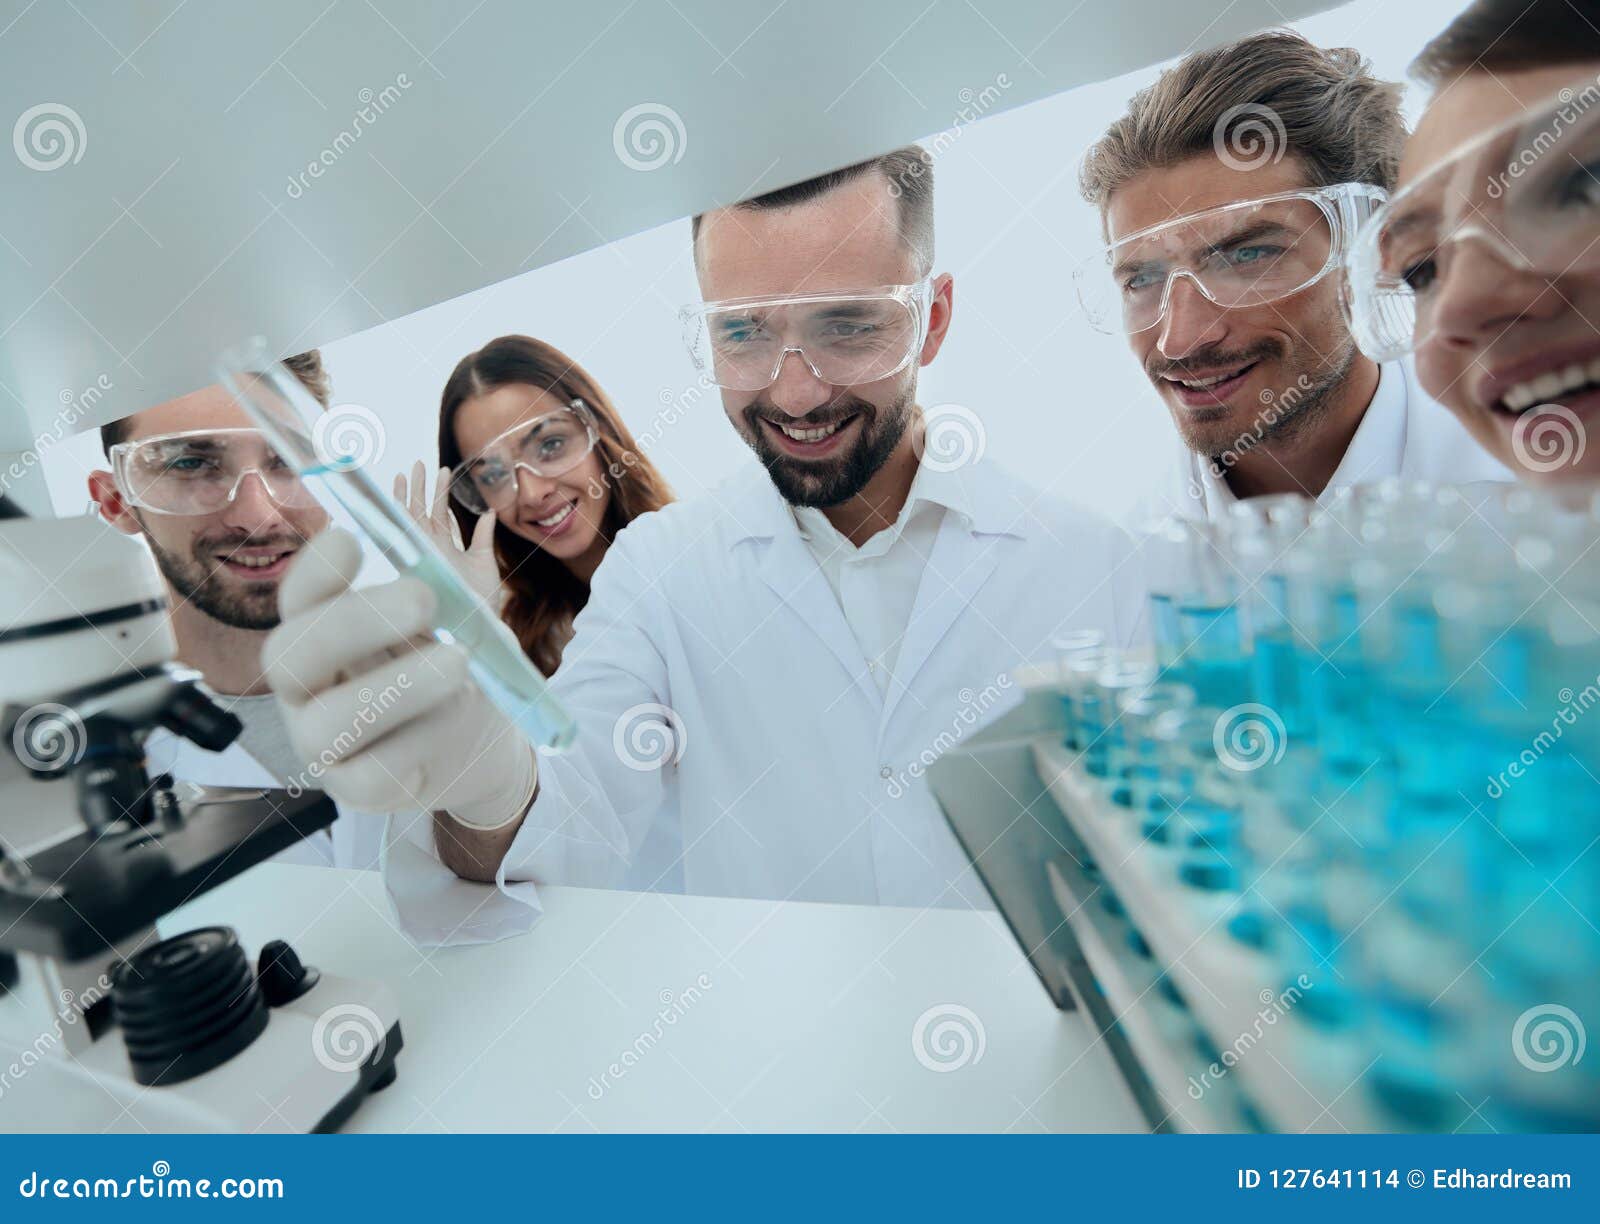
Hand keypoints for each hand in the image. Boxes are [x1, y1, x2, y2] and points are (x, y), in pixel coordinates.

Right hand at [262, 528, 535, 828]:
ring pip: (327, 721)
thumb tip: (439, 583)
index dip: (314, 570)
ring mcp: (322, 743)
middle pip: (291, 654)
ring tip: (457, 663)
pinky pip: (370, 773)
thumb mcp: (460, 627)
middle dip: (352, 622)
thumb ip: (447, 606)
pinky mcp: (353, 790)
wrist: (481, 744)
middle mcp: (307, 688)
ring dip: (396, 686)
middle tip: (423, 599)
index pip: (299, 599)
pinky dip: (417, 744)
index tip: (351, 539)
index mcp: (323, 634)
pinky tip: (453, 725)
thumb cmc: (457, 672)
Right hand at [395, 460, 501, 607]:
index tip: (443, 469)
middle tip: (419, 463)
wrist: (479, 625)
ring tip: (408, 471)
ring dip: (408, 495)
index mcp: (444, 548)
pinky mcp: (416, 564)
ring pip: (410, 520)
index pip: (438, 514)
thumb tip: (490, 511)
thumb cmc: (480, 600)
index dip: (438, 492)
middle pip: (420, 512)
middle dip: (419, 487)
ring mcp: (421, 556)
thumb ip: (483, 537)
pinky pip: (402, 539)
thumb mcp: (484, 561)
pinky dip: (397, 519)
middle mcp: (429, 550)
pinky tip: (395, 500)